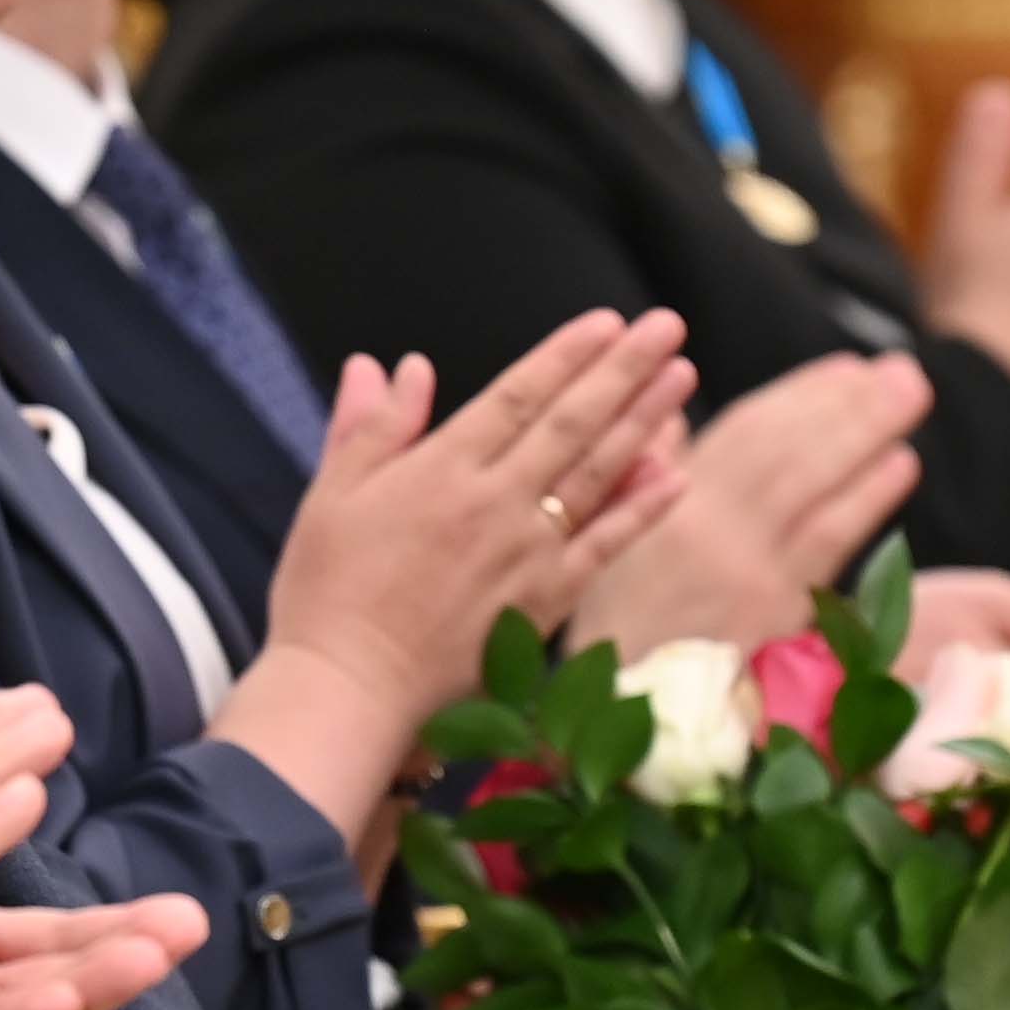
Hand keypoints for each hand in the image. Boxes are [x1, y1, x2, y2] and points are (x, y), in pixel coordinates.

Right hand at [225, 312, 694, 826]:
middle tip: (667, 327)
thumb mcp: (331, 495)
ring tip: (682, 376)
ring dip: (645, 421)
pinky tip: (675, 477)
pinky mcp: (544, 601)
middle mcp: (495, 502)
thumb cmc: (327, 594)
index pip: (518, 395)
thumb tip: (393, 366)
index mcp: (441, 469)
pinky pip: (605, 547)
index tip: (607, 322)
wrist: (349, 687)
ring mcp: (527, 552)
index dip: (565, 355)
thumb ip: (371, 427)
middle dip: (623, 369)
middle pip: (572, 422)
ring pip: (599, 473)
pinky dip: (642, 511)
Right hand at [565, 354, 930, 650]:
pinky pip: (826, 542)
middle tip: (903, 369)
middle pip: (786, 448)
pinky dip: (865, 498)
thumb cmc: (616, 636)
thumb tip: (671, 413)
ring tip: (911, 395)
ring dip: (866, 431)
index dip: (800, 394)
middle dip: (848, 402)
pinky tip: (899, 464)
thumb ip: (640, 477)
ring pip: (809, 481)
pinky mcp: (771, 614)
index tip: (846, 368)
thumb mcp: (607, 549)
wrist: (618, 721)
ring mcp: (740, 568)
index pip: (743, 431)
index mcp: (664, 507)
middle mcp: (701, 528)